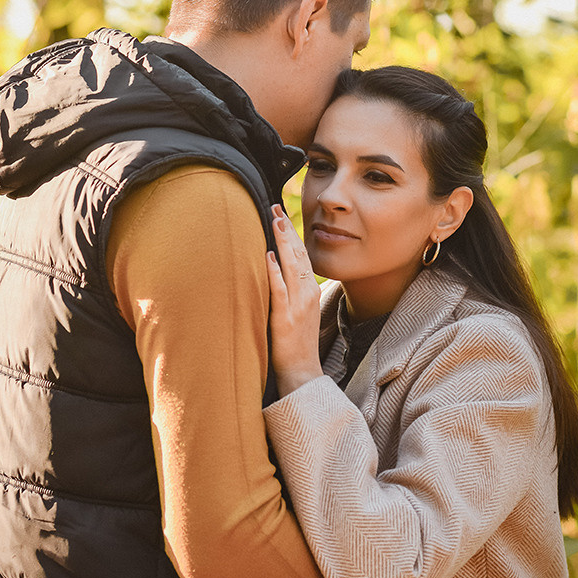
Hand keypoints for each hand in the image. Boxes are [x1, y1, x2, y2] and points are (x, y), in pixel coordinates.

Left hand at [266, 205, 323, 395]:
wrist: (302, 371)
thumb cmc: (297, 342)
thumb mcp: (299, 310)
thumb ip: (292, 290)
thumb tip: (276, 268)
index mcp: (310, 290)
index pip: (302, 254)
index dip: (292, 233)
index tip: (281, 213)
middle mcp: (307, 293)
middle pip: (298, 254)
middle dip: (287, 228)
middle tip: (275, 206)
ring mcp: (298, 305)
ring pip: (291, 265)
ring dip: (282, 241)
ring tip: (274, 219)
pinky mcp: (285, 318)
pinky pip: (278, 290)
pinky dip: (273, 271)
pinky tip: (266, 255)